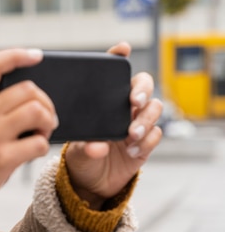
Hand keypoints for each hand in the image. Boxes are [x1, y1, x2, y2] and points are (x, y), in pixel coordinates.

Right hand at [0, 48, 58, 218]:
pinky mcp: (2, 158)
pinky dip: (42, 146)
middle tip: (45, 117)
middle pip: (27, 89)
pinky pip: (38, 143)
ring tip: (42, 132)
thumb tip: (26, 97)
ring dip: (48, 122)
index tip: (35, 56)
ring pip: (37, 112)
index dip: (17, 55)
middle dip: (45, 102)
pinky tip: (33, 151)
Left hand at [64, 42, 162, 209]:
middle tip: (133, 101)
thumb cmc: (79, 157)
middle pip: (144, 85)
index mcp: (104, 102)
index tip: (122, 48)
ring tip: (131, 134)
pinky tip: (132, 150)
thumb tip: (98, 147)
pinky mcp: (146, 144)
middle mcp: (123, 108)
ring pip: (155, 108)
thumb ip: (86, 146)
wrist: (88, 183)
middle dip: (143, 89)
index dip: (119, 57)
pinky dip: (147, 141)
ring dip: (145, 119)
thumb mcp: (75, 149)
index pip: (114, 74)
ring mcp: (137, 124)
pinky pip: (156, 135)